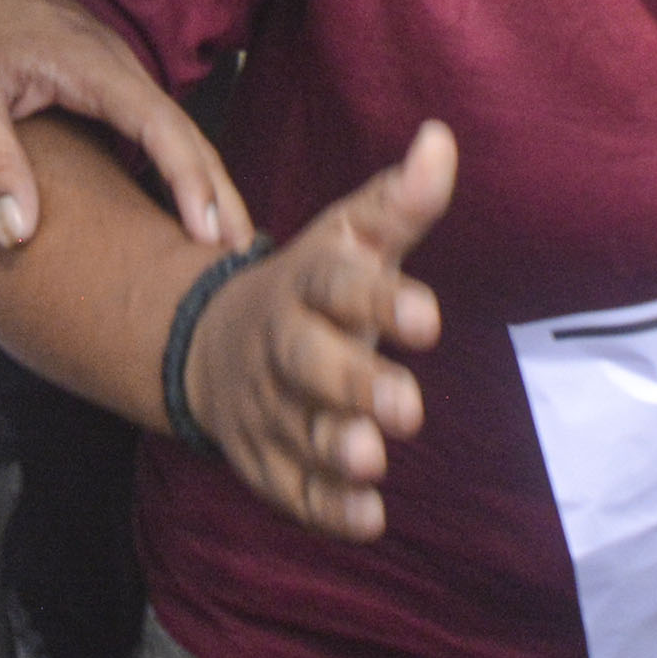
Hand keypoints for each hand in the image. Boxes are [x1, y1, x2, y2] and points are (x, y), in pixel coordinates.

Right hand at [179, 122, 450, 539]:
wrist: (215, 347)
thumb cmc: (314, 292)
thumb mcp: (349, 242)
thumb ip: (397, 202)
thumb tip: (442, 139)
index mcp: (305, 284)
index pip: (336, 284)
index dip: (379, 300)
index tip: (431, 318)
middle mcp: (281, 345)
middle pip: (308, 363)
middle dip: (354, 384)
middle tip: (408, 407)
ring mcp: (268, 407)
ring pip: (297, 430)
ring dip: (335, 448)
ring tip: (373, 458)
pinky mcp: (267, 462)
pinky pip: (292, 492)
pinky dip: (326, 508)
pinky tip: (367, 518)